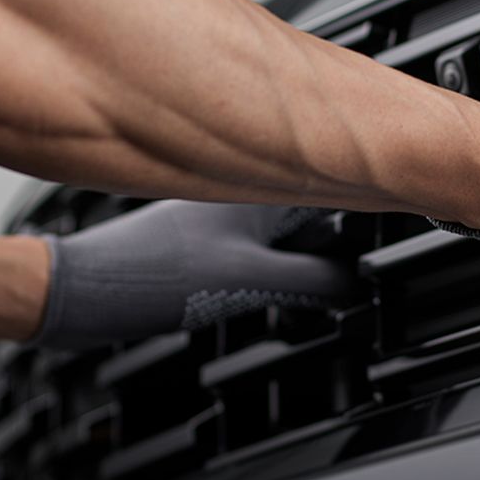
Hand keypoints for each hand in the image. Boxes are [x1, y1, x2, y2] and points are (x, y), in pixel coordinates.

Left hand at [33, 201, 355, 347]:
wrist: (82, 294)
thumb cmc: (150, 277)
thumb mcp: (252, 281)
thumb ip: (316, 281)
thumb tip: (363, 285)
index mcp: (259, 185)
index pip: (334, 187)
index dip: (369, 209)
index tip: (397, 227)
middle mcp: (240, 190)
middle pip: (313, 208)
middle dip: (337, 240)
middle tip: (359, 276)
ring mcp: (218, 215)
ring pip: (285, 229)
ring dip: (305, 256)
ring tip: (321, 289)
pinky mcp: (200, 242)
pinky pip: (257, 247)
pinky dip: (275, 268)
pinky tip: (275, 293)